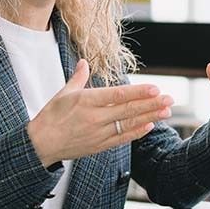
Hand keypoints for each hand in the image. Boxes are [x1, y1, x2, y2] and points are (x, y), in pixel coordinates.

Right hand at [26, 59, 174, 165]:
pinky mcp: (99, 146)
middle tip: (170, 99)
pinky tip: (149, 126)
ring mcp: (98, 133)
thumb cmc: (50, 117)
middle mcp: (94, 117)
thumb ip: (78, 78)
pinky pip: (121, 138)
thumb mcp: (63, 93)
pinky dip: (136, 133)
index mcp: (86, 101)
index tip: (155, 88)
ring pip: (128, 124)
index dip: (138, 92)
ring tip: (166, 112)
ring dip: (149, 117)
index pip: (117, 95)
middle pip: (128, 109)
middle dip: (151, 104)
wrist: (40, 145)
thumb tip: (84, 62)